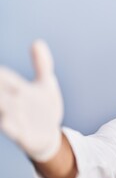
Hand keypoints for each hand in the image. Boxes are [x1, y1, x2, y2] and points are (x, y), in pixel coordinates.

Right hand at [0, 40, 62, 160]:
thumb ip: (42, 65)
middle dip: (0, 85)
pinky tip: (7, 120)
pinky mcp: (19, 134)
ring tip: (11, 95)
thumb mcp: (47, 84)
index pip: (3, 75)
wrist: (49, 135)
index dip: (0, 73)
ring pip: (1, 107)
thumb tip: (37, 42)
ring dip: (2, 102)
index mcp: (16, 88)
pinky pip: (9, 129)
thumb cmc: (45, 108)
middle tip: (14, 88)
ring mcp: (13, 118)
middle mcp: (10, 102)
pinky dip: (7, 124)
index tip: (3, 74)